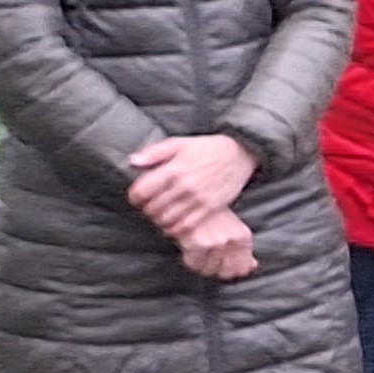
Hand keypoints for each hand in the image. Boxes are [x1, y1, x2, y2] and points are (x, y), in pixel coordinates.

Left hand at [125, 132, 254, 238]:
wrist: (240, 154)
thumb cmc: (208, 148)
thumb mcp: (179, 143)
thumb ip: (154, 152)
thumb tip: (133, 162)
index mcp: (173, 169)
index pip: (142, 192)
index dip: (134, 197)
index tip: (137, 198)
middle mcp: (184, 186)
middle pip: (153, 208)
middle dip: (147, 209)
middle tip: (149, 207)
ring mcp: (198, 199)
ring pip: (167, 219)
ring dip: (160, 220)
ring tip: (161, 216)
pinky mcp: (210, 208)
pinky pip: (186, 225)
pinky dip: (176, 229)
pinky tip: (174, 224)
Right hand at [176, 212, 255, 282]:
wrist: (190, 199)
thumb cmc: (211, 215)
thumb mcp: (233, 229)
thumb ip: (243, 250)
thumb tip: (251, 267)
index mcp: (243, 237)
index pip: (241, 269)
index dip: (230, 272)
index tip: (221, 266)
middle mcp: (233, 241)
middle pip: (224, 272)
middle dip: (215, 268)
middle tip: (206, 257)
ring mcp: (217, 243)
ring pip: (208, 270)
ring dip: (201, 263)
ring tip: (197, 249)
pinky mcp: (200, 243)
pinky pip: (194, 263)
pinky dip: (189, 258)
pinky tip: (189, 247)